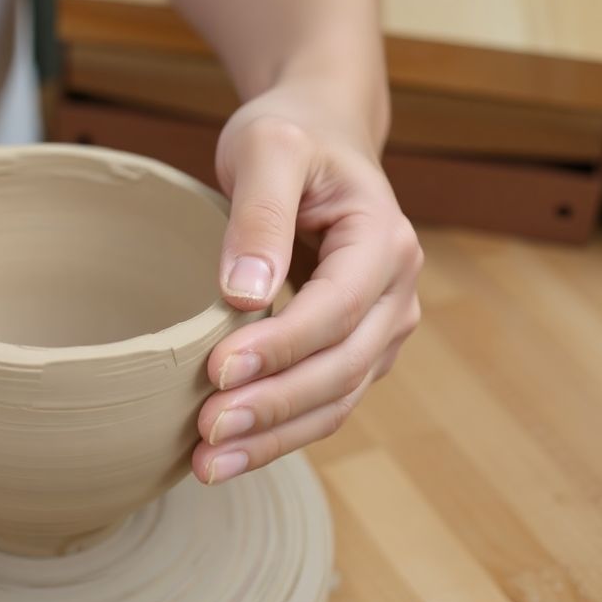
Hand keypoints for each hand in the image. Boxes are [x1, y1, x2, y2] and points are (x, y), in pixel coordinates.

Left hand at [192, 83, 421, 484]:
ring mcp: (379, 329)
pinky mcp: (353, 351)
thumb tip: (242, 293)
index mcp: (384, 240)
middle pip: (341, 368)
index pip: (336, 309)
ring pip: (335, 400)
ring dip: (274, 438)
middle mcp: (395, 293)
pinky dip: (278, 433)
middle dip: (273, 406)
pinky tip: (225, 455)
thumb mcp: (268, 148)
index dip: (281, 346)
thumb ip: (258, 214)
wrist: (318, 136)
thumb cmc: (291, 136)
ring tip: (206, 465)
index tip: (217, 370)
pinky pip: (322, 403)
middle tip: (206, 431)